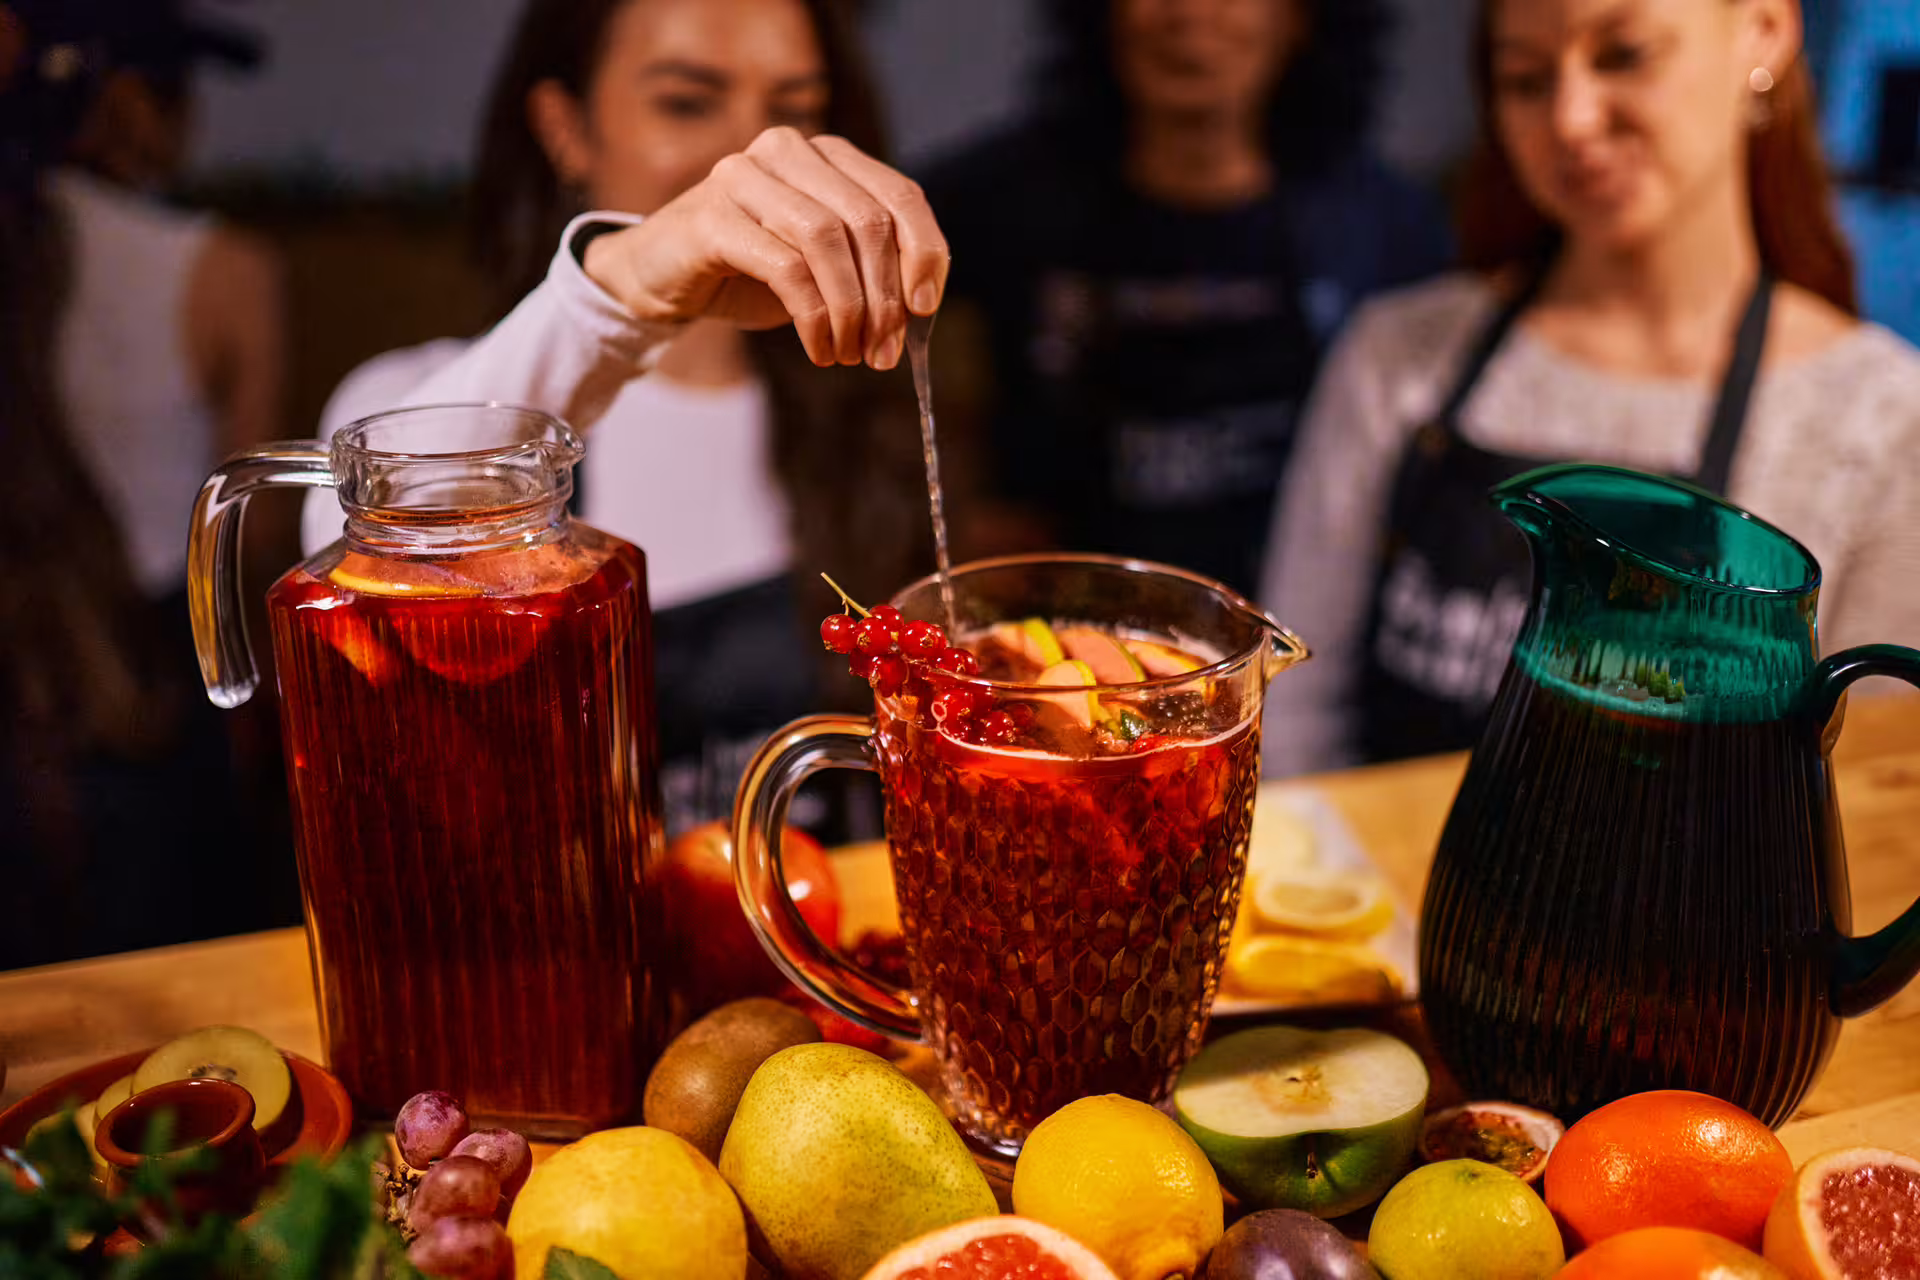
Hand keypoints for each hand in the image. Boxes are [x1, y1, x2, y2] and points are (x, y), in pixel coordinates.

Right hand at [583, 127, 948, 370]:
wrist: (661, 277)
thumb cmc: (751, 270)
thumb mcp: (823, 265)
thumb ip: (869, 267)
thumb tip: (920, 306)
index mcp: (826, 155)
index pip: (900, 196)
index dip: (925, 254)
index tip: (926, 310)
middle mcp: (788, 151)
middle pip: (869, 221)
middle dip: (886, 297)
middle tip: (884, 352)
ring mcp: (745, 176)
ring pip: (828, 240)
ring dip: (851, 310)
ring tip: (851, 354)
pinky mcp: (712, 215)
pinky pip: (787, 267)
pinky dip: (814, 317)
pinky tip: (820, 349)